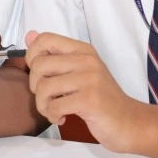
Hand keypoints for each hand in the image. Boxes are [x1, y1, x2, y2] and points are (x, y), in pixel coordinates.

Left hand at [24, 31, 145, 150]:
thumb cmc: (101, 99)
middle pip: (39, 64)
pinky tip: (62, 118)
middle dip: (35, 86)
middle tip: (48, 98)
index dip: (32, 56)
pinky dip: (52, 116)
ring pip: (43, 87)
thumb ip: (55, 55)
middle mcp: (87, 60)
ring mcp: (89, 79)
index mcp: (83, 50)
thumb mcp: (79, 72)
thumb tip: (29, 36)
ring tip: (54, 111)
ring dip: (43, 105)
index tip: (40, 74)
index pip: (45, 39)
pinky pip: (54, 106)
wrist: (128, 121)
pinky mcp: (89, 99)